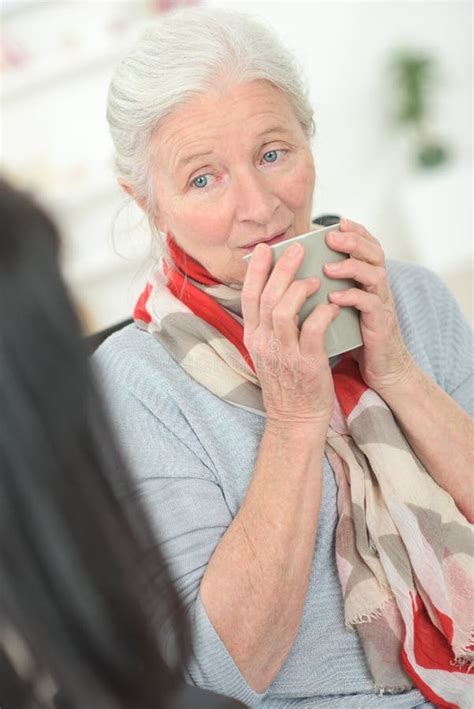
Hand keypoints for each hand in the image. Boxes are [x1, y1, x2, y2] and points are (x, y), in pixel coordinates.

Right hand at [241, 241, 339, 426]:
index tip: (265, 248)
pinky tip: (332, 306)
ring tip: (316, 278)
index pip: (249, 296)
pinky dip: (323, 313)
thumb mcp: (268, 352)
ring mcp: (284, 353)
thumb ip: (270, 325)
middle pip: (267, 296)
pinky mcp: (306, 364)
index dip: (256, 269)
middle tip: (297, 249)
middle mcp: (264, 343)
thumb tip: (280, 294)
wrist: (295, 419)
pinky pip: (313, 330)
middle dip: (281, 268)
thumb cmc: (287, 383)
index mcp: (254, 337)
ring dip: (300, 288)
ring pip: (283, 310)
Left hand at [323, 218, 414, 393]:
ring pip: (375, 274)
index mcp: (369, 280)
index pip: (368, 246)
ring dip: (351, 267)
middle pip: (374, 253)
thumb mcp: (343, 305)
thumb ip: (331, 286)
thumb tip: (300, 269)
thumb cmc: (356, 335)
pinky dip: (352, 298)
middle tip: (331, 238)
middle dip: (353, 242)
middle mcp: (379, 287)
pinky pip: (371, 305)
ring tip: (328, 268)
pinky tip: (334, 297)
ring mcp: (382, 304)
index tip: (338, 223)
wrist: (380, 368)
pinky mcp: (380, 324)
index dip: (357, 232)